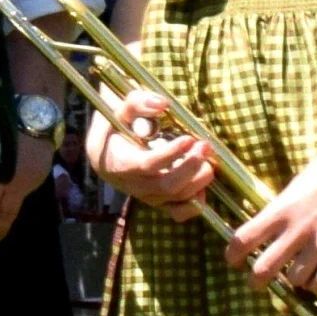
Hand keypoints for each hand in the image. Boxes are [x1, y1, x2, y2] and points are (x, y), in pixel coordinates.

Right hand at [87, 90, 217, 209]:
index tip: (189, 139)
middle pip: (165, 186)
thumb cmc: (116, 127)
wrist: (108, 153)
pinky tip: (202, 182)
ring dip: (198, 180)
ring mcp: (147, 197)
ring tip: (208, 158)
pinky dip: (196, 202)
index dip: (171, 154)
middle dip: (190, 168)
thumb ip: (138, 102)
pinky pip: (179, 212)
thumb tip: (163, 104)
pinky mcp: (159, 203)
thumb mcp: (120, 110)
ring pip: (176, 198)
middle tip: (205, 147)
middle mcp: (132, 185)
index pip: (147, 165)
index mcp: (119, 162)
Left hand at [224, 128, 316, 295]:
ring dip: (292, 280)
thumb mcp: (294, 188)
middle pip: (265, 268)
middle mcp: (298, 228)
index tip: (233, 260)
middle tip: (256, 282)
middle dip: (256, 280)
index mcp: (280, 210)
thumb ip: (280, 212)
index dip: (233, 255)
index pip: (243, 239)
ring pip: (295, 279)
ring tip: (295, 273)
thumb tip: (263, 233)